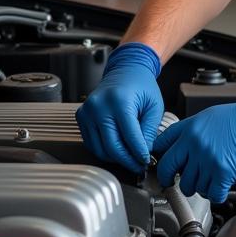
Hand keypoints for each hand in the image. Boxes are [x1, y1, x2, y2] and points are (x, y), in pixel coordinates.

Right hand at [76, 42, 163, 173]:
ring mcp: (87, 112)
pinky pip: (92, 143)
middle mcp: (99, 106)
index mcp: (119, 101)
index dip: (139, 154)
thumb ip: (149, 130)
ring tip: (130, 158)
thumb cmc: (142, 86)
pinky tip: (118, 148)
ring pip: (100, 149)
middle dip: (128, 160)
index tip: (146, 162)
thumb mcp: (154, 106)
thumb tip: (144, 153)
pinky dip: (105, 150)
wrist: (126, 70)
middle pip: (112, 147)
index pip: (129, 137)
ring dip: (116, 158)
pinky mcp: (81, 117)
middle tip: (139, 165)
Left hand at [152, 89, 235, 202]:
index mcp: (191, 127)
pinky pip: (211, 194)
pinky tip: (222, 187)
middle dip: (170, 179)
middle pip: (168, 169)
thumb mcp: (212, 117)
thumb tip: (182, 148)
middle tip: (175, 182)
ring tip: (210, 179)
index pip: (161, 144)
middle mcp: (195, 143)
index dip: (160, 157)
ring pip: (190, 186)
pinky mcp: (223, 173)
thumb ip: (194, 132)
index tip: (162, 165)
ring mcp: (207, 159)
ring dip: (200, 186)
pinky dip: (217, 194)